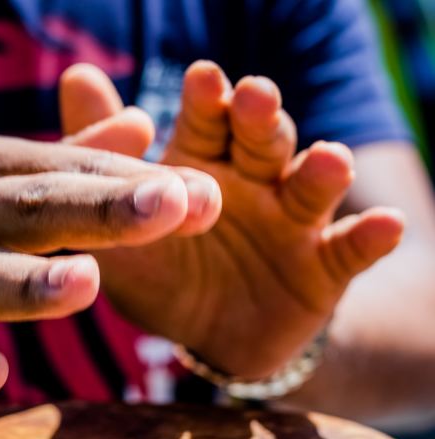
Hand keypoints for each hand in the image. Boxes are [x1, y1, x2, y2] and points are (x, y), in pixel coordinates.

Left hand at [60, 62, 404, 377]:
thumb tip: (77, 75)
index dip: (207, 102)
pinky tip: (384, 226)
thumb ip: (105, 159)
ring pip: (311, 186)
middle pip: (262, 142)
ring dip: (323, 170)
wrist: (212, 339)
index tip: (202, 83)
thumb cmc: (163, 276)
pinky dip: (369, 238)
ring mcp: (294, 221)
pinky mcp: (325, 267)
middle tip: (254, 99)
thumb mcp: (123, 224)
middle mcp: (254, 181)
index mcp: (202, 166)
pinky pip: (351, 249)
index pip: (206, 122)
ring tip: (327, 160)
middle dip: (261, 121)